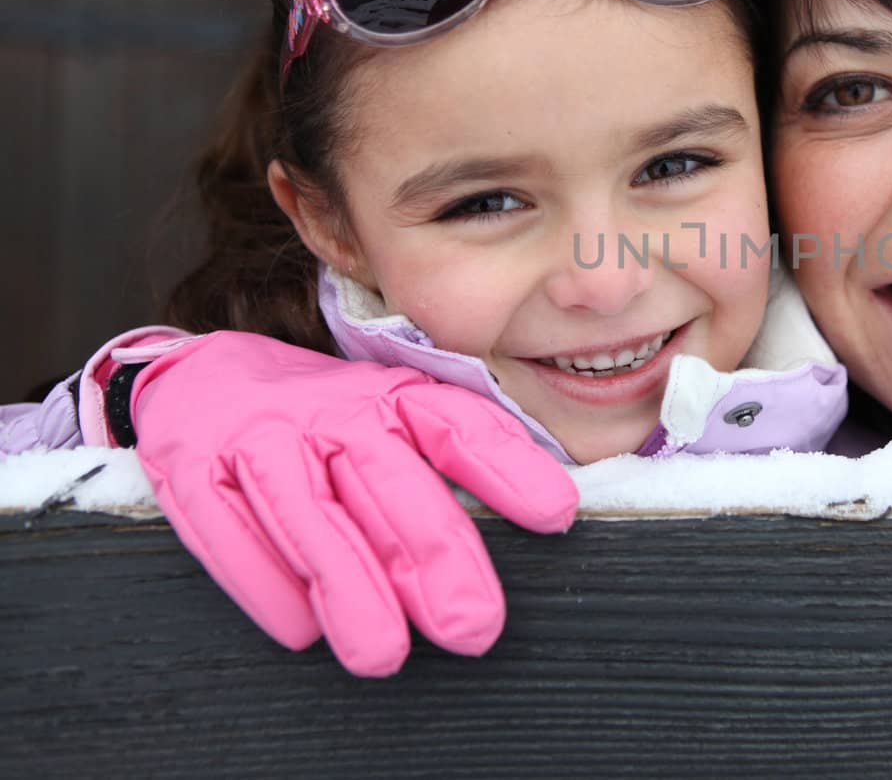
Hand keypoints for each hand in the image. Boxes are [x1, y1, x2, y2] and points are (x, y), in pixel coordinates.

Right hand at [128, 331, 577, 675]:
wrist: (202, 376)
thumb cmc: (324, 417)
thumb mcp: (393, 416)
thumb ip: (453, 461)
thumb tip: (545, 517)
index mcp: (391, 395)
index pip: (457, 426)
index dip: (507, 467)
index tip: (555, 514)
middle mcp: (331, 410)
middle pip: (388, 483)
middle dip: (435, 555)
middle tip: (473, 625)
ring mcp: (261, 437)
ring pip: (311, 516)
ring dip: (351, 588)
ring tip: (386, 655)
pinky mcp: (195, 469)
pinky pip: (227, 528)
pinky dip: (263, 583)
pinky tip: (301, 630)